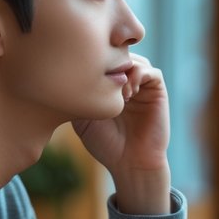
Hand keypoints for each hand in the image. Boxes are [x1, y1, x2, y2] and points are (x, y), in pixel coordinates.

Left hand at [72, 53, 171, 213]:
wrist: (130, 164)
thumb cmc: (106, 145)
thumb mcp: (82, 118)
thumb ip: (76, 96)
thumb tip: (61, 76)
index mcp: (110, 86)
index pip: (104, 59)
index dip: (94, 60)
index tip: (83, 75)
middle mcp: (127, 82)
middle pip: (120, 54)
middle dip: (110, 62)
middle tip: (99, 78)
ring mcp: (143, 86)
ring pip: (136, 60)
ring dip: (124, 70)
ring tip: (115, 92)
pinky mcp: (158, 92)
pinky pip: (151, 72)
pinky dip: (139, 76)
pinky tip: (127, 95)